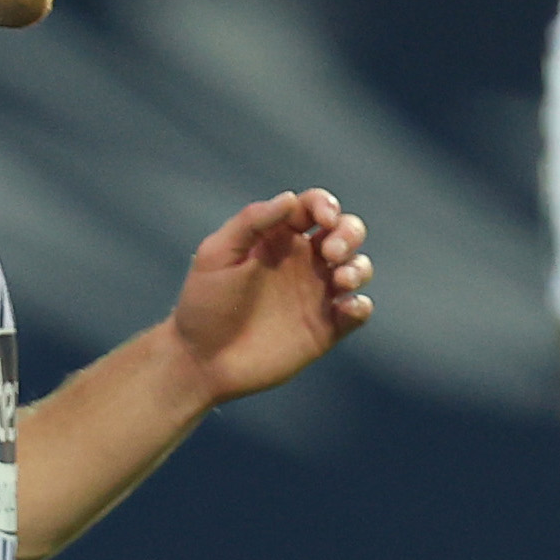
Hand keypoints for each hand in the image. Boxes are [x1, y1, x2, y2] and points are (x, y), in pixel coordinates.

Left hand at [167, 188, 373, 405]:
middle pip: (345, 232)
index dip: (325, 204)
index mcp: (277, 239)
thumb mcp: (216, 255)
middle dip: (350, 233)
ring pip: (358, 267)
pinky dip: (360, 305)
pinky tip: (345, 307)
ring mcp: (315, 294)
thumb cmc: (202, 305)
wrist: (199, 361)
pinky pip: (358, 311)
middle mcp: (302, 262)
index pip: (313, 208)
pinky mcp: (324, 327)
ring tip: (341, 280)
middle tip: (331, 252)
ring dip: (358, 268)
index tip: (323, 219)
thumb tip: (289, 199)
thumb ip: (250, 222)